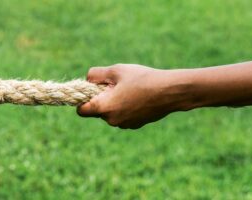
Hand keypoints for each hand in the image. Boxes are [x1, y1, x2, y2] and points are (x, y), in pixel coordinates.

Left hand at [76, 64, 194, 128]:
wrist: (171, 91)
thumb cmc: (142, 79)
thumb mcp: (116, 70)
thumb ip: (95, 74)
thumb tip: (87, 80)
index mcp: (104, 108)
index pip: (81, 111)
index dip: (81, 100)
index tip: (89, 91)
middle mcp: (112, 120)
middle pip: (96, 111)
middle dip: (100, 99)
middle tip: (115, 85)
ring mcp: (124, 124)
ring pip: (110, 113)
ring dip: (113, 103)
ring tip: (128, 89)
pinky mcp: (135, 125)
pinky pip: (122, 116)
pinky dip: (124, 108)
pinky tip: (137, 96)